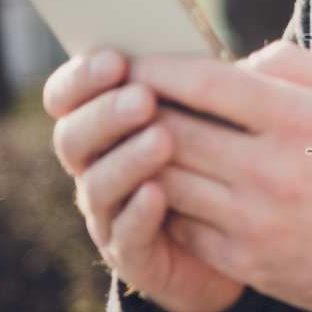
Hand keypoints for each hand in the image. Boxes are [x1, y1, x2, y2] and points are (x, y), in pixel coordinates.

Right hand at [43, 50, 246, 311]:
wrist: (243, 241)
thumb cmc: (225, 162)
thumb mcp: (219, 115)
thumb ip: (211, 83)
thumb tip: (230, 57)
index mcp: (104, 124)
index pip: (68, 95)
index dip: (82, 77)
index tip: (114, 60)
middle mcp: (96, 166)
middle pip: (73, 137)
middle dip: (105, 114)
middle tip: (141, 98)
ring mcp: (109, 212)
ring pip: (97, 184)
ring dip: (126, 159)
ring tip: (161, 140)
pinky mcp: (132, 254)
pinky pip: (126, 233)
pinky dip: (138, 212)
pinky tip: (158, 192)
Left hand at [130, 40, 311, 311]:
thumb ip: (290, 66)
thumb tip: (232, 66)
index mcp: (297, 120)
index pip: (205, 84)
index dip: (160, 71)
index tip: (138, 64)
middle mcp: (272, 170)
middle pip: (175, 132)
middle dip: (140, 113)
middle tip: (122, 103)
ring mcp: (256, 220)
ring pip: (169, 181)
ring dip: (145, 160)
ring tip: (138, 145)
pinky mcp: (248, 260)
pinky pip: (184, 227)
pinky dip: (166, 206)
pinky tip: (165, 190)